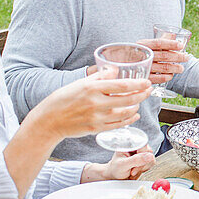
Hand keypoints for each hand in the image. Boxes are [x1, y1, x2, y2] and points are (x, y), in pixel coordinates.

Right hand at [31, 66, 150, 140]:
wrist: (49, 120)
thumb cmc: (63, 99)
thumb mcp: (80, 82)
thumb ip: (99, 76)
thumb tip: (115, 69)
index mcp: (92, 88)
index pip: (122, 85)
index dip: (138, 84)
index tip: (147, 82)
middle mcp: (96, 103)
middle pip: (127, 100)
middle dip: (142, 95)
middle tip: (148, 91)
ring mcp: (97, 117)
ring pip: (125, 114)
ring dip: (136, 108)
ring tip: (139, 102)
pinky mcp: (96, 129)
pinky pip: (118, 125)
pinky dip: (129, 120)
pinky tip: (133, 115)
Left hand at [105, 149, 155, 179]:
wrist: (115, 175)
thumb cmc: (115, 168)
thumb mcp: (123, 164)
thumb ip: (136, 160)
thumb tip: (149, 156)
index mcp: (129, 143)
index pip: (143, 144)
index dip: (142, 154)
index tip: (135, 164)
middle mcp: (137, 146)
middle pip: (148, 152)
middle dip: (141, 164)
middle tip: (132, 170)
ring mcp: (142, 152)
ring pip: (151, 159)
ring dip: (142, 168)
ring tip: (132, 171)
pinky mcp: (145, 158)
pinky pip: (150, 164)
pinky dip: (144, 170)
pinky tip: (136, 170)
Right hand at [136, 37, 190, 84]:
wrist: (121, 64)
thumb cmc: (138, 53)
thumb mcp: (145, 44)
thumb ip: (160, 40)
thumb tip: (174, 34)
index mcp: (142, 45)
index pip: (159, 43)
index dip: (171, 44)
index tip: (181, 45)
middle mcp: (141, 55)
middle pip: (163, 56)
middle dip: (177, 57)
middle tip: (186, 57)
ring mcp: (142, 67)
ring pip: (162, 68)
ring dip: (174, 68)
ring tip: (181, 68)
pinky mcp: (143, 77)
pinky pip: (157, 79)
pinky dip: (166, 77)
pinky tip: (171, 75)